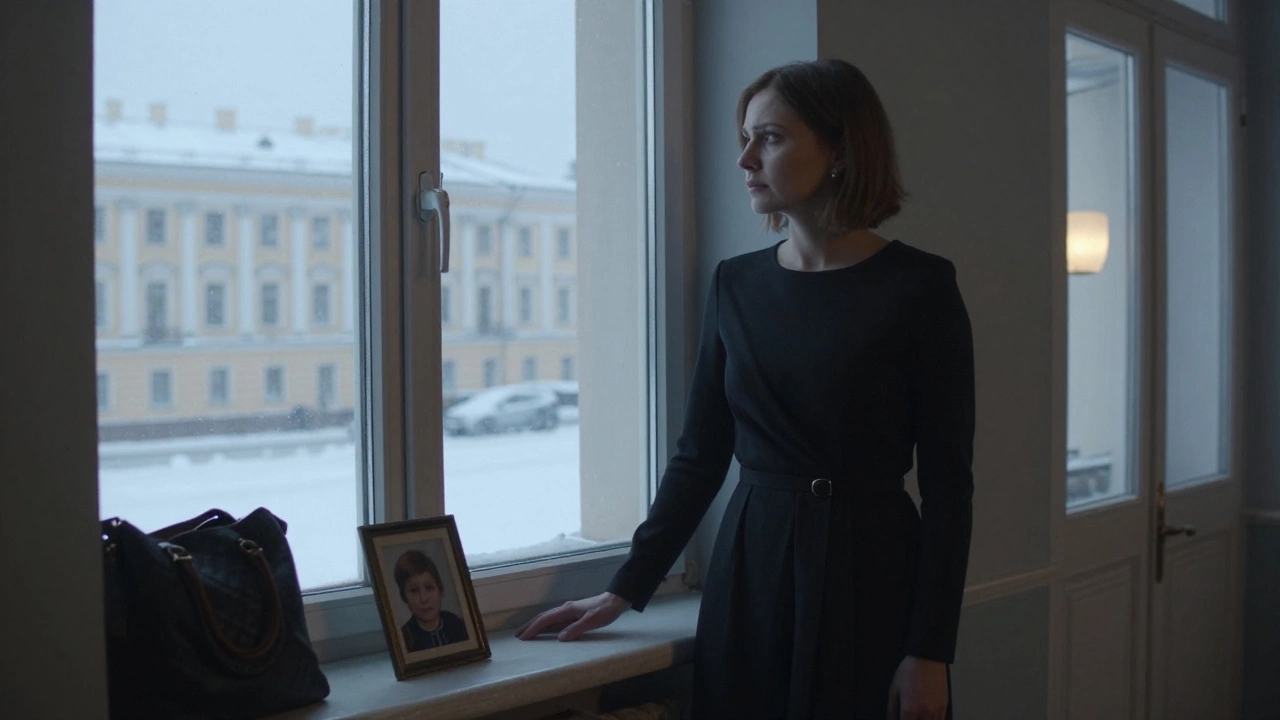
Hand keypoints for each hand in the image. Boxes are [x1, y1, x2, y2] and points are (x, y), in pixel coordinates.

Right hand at [514, 592, 628, 641]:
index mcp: (567, 610)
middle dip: (530, 625)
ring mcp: (568, 610)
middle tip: (518, 635)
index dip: (534, 628)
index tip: (524, 637)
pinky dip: (546, 624)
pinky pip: (555, 619)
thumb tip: (559, 638)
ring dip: (536, 624)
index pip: (546, 619)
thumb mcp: (592, 621)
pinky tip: (545, 629)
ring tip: (527, 632)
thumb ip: (576, 629)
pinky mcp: (573, 613)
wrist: (615, 600)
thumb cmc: (604, 611)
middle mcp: (565, 609)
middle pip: (543, 617)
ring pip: (548, 617)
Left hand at [886, 655, 948, 719]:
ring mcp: (936, 711)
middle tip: (907, 715)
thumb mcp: (894, 690)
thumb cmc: (910, 671)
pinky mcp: (944, 707)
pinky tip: (926, 715)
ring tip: (916, 714)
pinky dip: (932, 719)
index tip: (899, 718)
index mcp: (909, 710)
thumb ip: (892, 710)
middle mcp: (924, 713)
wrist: (927, 659)